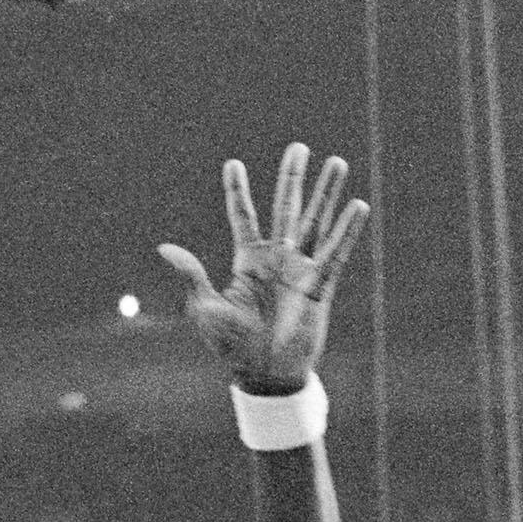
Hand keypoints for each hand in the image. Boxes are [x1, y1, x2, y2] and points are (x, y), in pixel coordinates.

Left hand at [158, 143, 367, 392]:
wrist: (263, 375)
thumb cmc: (231, 347)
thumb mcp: (205, 308)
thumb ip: (192, 274)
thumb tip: (164, 247)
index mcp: (247, 261)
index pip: (243, 216)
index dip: (237, 191)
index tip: (232, 163)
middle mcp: (277, 259)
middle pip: (286, 207)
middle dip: (292, 177)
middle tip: (299, 146)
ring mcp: (301, 269)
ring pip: (316, 221)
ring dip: (326, 192)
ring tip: (336, 161)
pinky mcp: (320, 285)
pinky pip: (336, 252)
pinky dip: (346, 230)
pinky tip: (357, 205)